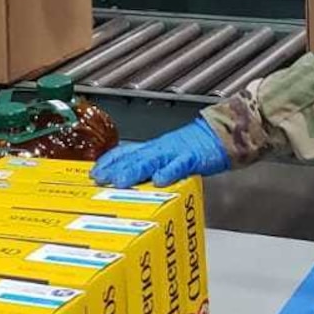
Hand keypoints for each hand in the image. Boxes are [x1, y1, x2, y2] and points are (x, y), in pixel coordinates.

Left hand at [92, 119, 231, 188]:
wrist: (220, 133)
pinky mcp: (192, 157)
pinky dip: (169, 172)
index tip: (94, 171)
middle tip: (98, 179)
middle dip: (114, 168)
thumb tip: (136, 180)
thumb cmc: (196, 146)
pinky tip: (159, 180)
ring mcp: (174, 152)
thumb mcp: (169, 154)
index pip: (125, 153)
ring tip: (119, 181)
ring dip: (133, 171)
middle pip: (132, 158)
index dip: (108, 161)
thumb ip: (153, 166)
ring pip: (150, 160)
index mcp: (153, 148)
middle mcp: (159, 148)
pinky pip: (179, 165)